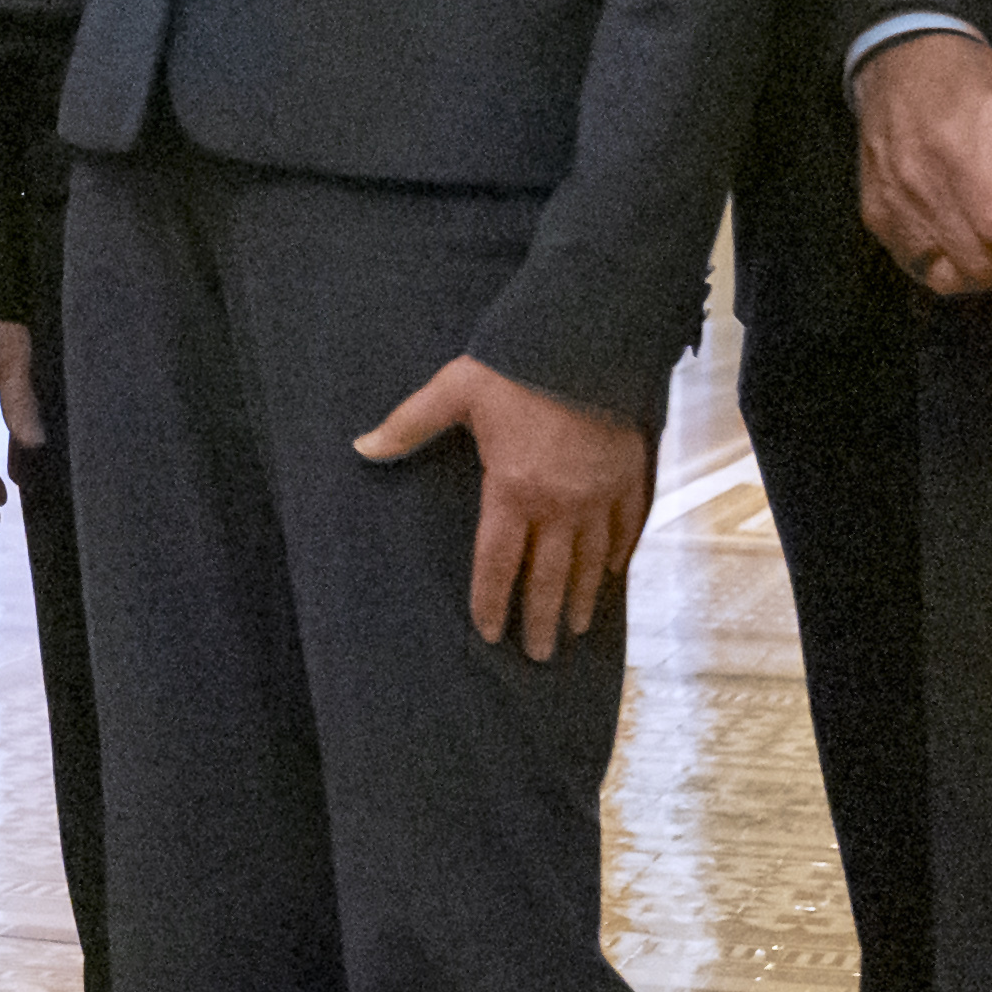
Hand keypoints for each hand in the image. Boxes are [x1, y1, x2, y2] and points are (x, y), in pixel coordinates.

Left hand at [357, 357, 652, 664]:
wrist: (591, 337)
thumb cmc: (518, 365)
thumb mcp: (455, 389)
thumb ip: (409, 425)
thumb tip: (361, 447)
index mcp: (512, 489)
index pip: (496, 562)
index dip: (490, 601)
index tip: (489, 632)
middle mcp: (559, 504)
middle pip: (548, 576)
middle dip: (540, 619)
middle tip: (538, 654)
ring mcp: (599, 493)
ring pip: (591, 561)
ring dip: (582, 598)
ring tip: (575, 629)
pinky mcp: (630, 475)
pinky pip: (628, 526)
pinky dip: (621, 554)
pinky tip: (614, 574)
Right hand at [852, 29, 991, 296]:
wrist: (898, 63)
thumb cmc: (968, 77)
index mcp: (960, 147)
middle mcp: (920, 180)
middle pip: (978, 260)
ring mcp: (893, 201)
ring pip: (947, 273)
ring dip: (985, 271)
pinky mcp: (876, 213)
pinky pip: (917, 264)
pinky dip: (947, 267)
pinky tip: (967, 248)